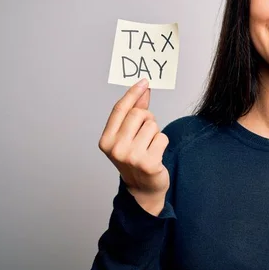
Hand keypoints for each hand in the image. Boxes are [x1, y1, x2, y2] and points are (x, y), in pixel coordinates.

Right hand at [98, 78, 169, 215]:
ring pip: (152, 125)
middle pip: (138, 114)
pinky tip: (156, 154)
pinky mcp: (148, 163)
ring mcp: (131, 156)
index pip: (120, 109)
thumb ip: (134, 111)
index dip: (133, 93)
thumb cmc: (135, 157)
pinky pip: (162, 137)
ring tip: (149, 146)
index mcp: (106, 140)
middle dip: (147, 119)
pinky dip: (162, 143)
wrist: (143, 188)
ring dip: (155, 133)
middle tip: (146, 132)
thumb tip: (143, 88)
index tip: (144, 82)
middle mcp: (116, 148)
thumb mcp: (128, 135)